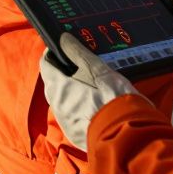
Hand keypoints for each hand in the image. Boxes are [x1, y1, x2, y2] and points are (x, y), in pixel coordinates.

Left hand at [41, 32, 139, 149]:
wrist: (126, 133)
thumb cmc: (112, 98)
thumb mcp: (97, 68)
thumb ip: (77, 52)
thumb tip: (63, 39)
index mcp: (57, 86)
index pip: (46, 64)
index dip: (54, 54)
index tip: (65, 50)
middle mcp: (56, 105)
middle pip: (54, 82)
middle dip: (65, 73)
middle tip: (83, 67)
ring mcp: (65, 121)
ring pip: (64, 100)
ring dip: (73, 92)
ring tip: (93, 87)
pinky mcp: (76, 134)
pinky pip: (73, 116)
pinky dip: (80, 109)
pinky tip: (96, 105)